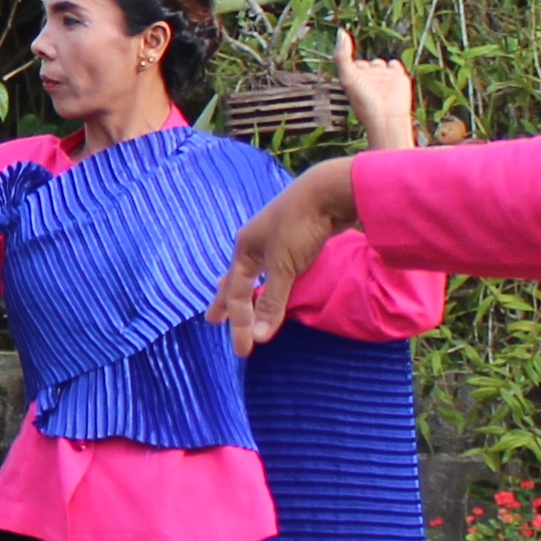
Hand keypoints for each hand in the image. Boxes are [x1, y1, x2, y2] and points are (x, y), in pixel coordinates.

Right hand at [208, 160, 362, 350]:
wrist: (328, 190)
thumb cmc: (300, 226)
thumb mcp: (283, 266)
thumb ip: (271, 301)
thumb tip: (258, 337)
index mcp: (244, 247)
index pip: (235, 293)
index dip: (238, 322)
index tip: (243, 350)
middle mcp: (254, 242)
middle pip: (235, 278)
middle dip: (225, 301)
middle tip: (213, 319)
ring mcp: (273, 237)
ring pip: (255, 270)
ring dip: (246, 288)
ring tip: (239, 297)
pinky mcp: (293, 236)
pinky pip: (273, 265)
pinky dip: (268, 278)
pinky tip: (273, 278)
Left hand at [329, 30, 419, 150]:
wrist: (387, 117)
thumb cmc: (364, 101)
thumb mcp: (347, 76)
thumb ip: (342, 55)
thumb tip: (341, 31)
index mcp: (355, 79)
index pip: (352, 63)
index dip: (352, 62)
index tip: (350, 63)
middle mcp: (369, 78)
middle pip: (369, 63)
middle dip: (368, 66)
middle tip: (366, 76)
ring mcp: (383, 78)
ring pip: (380, 62)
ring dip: (379, 66)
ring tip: (378, 81)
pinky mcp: (398, 78)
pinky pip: (395, 65)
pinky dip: (393, 67)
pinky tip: (392, 74)